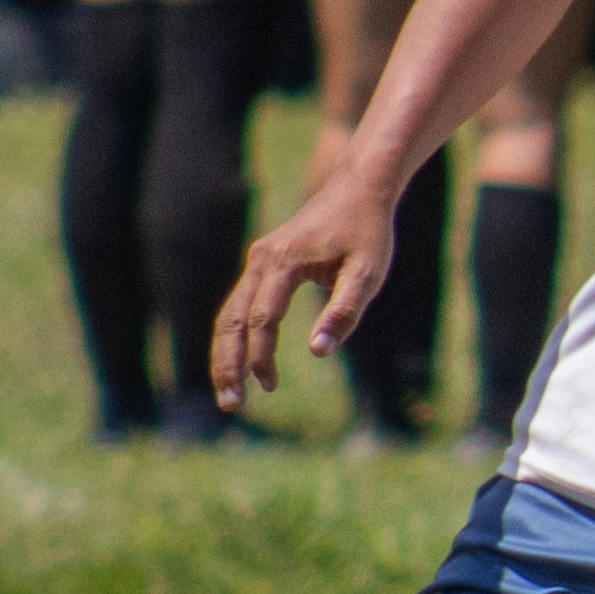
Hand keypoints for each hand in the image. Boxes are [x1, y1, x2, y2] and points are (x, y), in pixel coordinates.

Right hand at [213, 170, 401, 408]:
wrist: (358, 188)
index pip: (262, 318)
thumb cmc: (367, 232)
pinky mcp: (264, 263)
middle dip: (228, 364)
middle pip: (231, 319)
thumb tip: (318, 351)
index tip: (269, 386)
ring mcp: (259, 260)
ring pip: (229, 313)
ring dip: (227, 354)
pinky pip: (241, 304)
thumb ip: (344, 311)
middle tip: (231, 405)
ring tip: (231, 394)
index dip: (261, 356)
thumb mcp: (367, 274)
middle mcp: (262, 259)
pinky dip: (237, 336)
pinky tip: (243, 363)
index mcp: (284, 262)